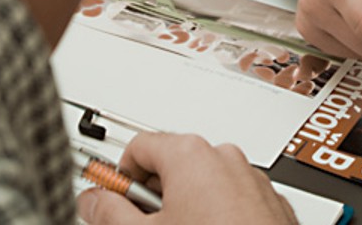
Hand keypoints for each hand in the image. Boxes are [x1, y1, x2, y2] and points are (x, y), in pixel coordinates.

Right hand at [75, 132, 296, 223]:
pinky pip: (232, 199)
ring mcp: (251, 179)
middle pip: (171, 164)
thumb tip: (92, 200)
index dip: (119, 178)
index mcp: (191, 154)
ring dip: (186, 206)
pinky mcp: (269, 202)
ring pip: (204, 184)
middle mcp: (225, 157)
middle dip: (153, 195)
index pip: (138, 146)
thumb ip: (110, 213)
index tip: (112, 201)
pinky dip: (217, 214)